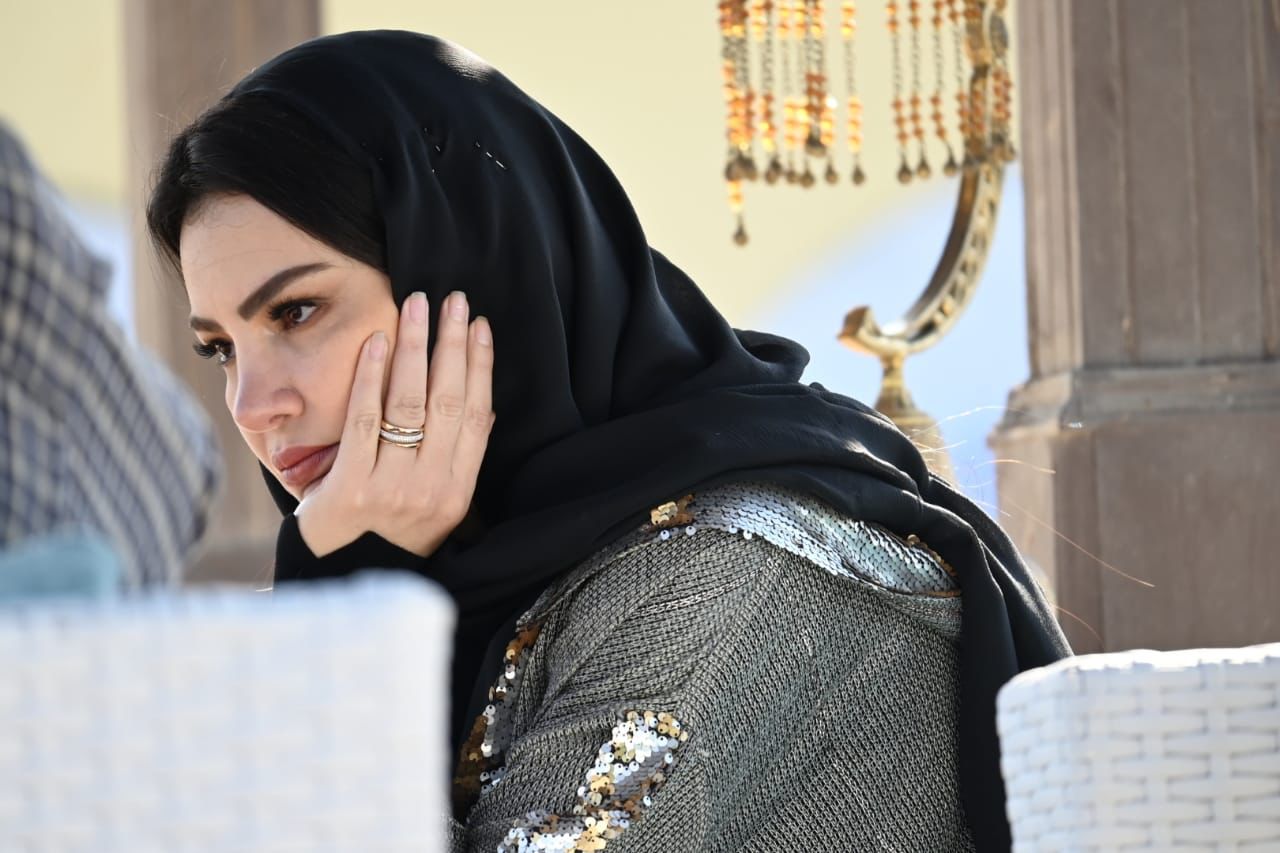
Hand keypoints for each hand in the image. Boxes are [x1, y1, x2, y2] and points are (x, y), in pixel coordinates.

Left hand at [295, 290, 494, 556]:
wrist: (339, 581)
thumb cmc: (385, 536)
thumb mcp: (434, 505)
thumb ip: (453, 461)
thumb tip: (482, 410)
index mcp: (457, 491)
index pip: (477, 417)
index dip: (481, 367)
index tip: (479, 326)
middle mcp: (432, 489)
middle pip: (448, 402)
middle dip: (451, 344)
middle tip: (452, 300)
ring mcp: (393, 489)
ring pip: (409, 404)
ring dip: (414, 348)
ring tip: (416, 306)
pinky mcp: (351, 488)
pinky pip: (364, 421)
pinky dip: (371, 377)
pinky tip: (376, 342)